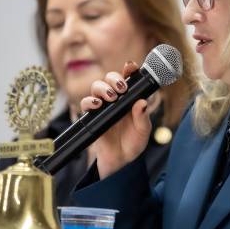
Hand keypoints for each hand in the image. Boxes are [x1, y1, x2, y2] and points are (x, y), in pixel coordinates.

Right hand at [80, 61, 151, 178]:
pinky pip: (86, 103)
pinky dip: (90, 101)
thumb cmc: (133, 143)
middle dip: (114, 78)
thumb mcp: (143, 132)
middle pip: (110, 78)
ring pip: (97, 86)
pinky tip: (98, 105)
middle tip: (122, 88)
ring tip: (112, 97)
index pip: (128, 78)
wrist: (120, 161)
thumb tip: (142, 102)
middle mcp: (116, 99)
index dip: (129, 69)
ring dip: (103, 88)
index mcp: (130, 98)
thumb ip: (142, 118)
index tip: (131, 66)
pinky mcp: (92, 116)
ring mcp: (103, 106)